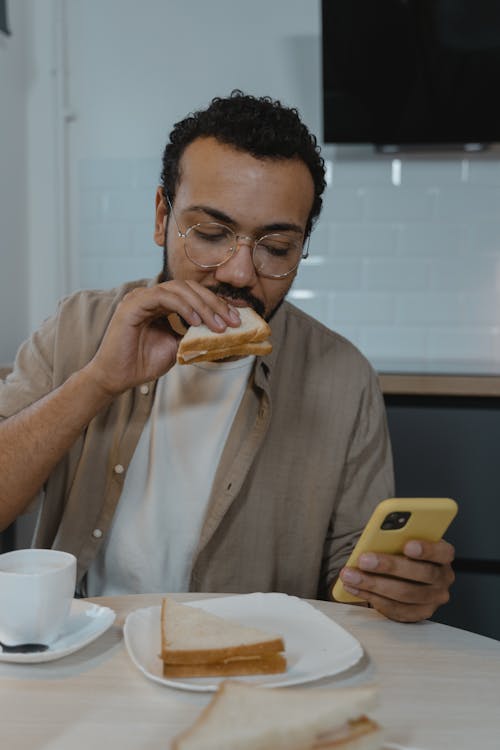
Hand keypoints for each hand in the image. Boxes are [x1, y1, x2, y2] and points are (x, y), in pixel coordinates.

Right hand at [83, 280, 240, 395]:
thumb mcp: (177, 347)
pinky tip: (194, 321)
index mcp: (162, 304)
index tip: (236, 319)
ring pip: (179, 289)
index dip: (216, 304)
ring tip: (217, 324)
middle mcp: (152, 296)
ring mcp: (141, 297)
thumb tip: (222, 331)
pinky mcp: (133, 304)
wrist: (117, 377)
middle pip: (190, 288)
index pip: (194, 295)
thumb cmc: (143, 363)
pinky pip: (162, 296)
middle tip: (232, 321)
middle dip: (214, 303)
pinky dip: (182, 306)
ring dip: (202, 305)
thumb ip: (194, 335)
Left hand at [338, 539, 454, 621]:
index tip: (407, 545)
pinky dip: (371, 597)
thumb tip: (377, 537)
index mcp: (443, 555)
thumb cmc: (402, 551)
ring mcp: (432, 599)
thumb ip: (396, 538)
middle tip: (364, 560)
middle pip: (420, 574)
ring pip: (404, 594)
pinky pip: (395, 609)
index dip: (426, 549)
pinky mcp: (417, 614)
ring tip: (351, 575)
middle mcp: (442, 579)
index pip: (442, 552)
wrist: (404, 574)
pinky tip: (355, 588)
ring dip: (373, 584)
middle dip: (389, 566)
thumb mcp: (404, 539)